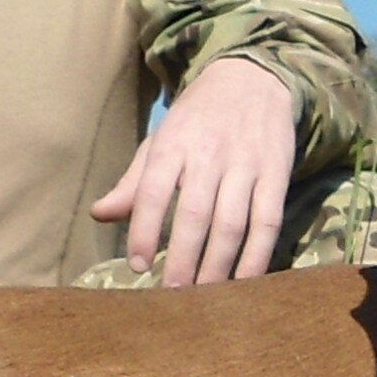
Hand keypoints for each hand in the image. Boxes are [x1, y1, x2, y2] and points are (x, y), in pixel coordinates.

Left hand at [91, 57, 296, 285]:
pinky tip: (244, 283)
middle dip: (182, 258)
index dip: (143, 229)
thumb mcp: (161, 140)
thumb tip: (99, 215)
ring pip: (232, 223)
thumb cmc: (198, 119)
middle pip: (195, 214)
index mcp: (173, 144)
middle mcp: (209, 153)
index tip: (136, 265)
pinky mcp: (277, 174)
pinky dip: (256, 257)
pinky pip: (267, 222)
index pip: (152, 190)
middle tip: (171, 295)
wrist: (253, 78)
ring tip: (204, 297)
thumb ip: (133, 182)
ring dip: (217, 265)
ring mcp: (246, 164)